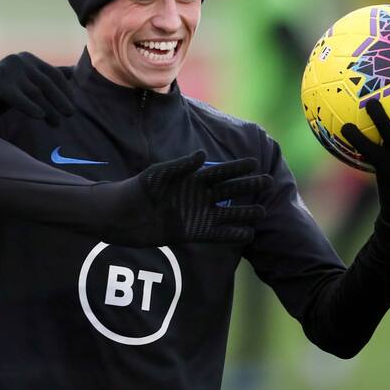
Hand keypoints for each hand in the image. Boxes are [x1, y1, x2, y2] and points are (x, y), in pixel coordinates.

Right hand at [0, 52, 74, 124]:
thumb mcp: (24, 82)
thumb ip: (44, 77)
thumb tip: (72, 73)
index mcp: (27, 58)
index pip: (53, 73)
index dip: (65, 90)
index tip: (73, 103)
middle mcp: (19, 60)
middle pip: (46, 83)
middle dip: (60, 100)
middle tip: (70, 114)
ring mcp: (7, 71)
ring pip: (35, 92)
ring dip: (49, 109)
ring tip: (56, 123)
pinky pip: (18, 97)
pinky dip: (30, 107)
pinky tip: (40, 117)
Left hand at [103, 151, 270, 245]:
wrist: (121, 216)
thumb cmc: (137, 190)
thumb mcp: (158, 175)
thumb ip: (181, 166)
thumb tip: (203, 154)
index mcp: (190, 178)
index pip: (219, 171)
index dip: (237, 167)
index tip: (255, 161)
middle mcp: (197, 196)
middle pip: (228, 190)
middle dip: (247, 186)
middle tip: (268, 182)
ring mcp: (196, 215)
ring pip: (226, 213)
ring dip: (243, 212)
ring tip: (262, 211)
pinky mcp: (190, 233)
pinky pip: (216, 234)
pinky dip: (231, 234)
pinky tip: (247, 234)